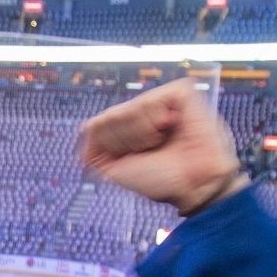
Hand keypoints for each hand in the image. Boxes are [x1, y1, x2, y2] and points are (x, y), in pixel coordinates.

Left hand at [77, 77, 242, 214]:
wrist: (192, 185)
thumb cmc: (161, 180)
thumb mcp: (115, 170)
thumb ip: (92, 149)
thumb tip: (85, 128)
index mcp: (128, 129)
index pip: (96, 126)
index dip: (112, 148)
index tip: (136, 160)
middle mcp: (143, 113)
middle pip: (109, 117)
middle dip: (126, 142)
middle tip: (152, 151)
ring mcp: (160, 100)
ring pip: (126, 110)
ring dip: (142, 134)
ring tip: (163, 141)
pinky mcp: (179, 92)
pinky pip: (147, 101)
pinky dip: (155, 121)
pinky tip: (170, 127)